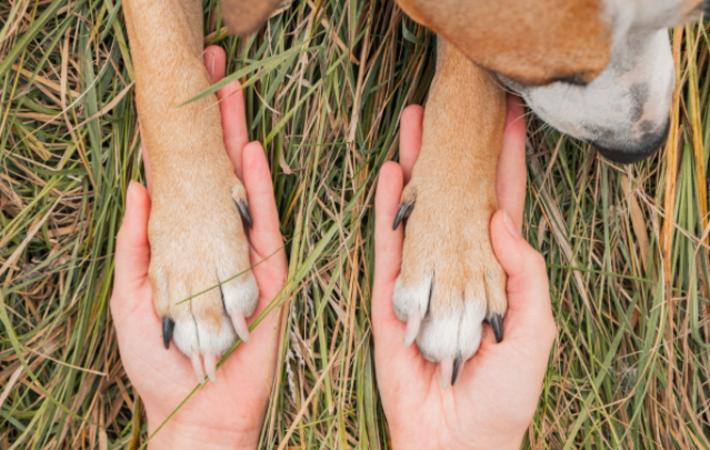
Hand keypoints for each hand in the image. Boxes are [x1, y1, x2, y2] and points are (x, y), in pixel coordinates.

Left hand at [110, 46, 286, 448]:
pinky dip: (257, 187)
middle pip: (213, 173)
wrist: (198, 406)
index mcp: (182, 245)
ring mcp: (245, 252)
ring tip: (233, 94)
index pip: (180, 183)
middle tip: (214, 75)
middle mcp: (215, 240)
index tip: (177, 100)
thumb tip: (138, 187)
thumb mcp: (131, 296)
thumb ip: (136, 244)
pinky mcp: (270, 270)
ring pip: (240, 187)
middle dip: (212, 125)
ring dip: (236, 141)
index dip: (178, 142)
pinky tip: (250, 151)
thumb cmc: (159, 359)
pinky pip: (265, 221)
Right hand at [373, 96, 556, 449]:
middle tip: (450, 107)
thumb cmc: (504, 395)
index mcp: (497, 274)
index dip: (506, 165)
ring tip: (414, 124)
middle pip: (457, 198)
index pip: (502, 207)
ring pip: (420, 211)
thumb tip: (503, 220)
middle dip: (455, 153)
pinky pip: (388, 245)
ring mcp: (423, 278)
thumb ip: (526, 275)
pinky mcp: (391, 296)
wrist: (455, 440)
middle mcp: (459, 267)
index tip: (507, 120)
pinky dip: (387, 209)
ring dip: (417, 168)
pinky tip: (388, 173)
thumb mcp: (535, 332)